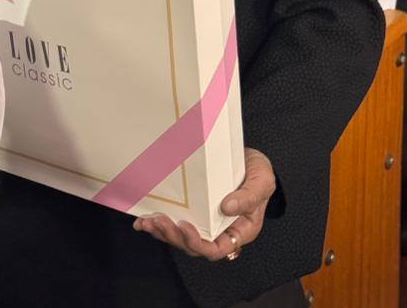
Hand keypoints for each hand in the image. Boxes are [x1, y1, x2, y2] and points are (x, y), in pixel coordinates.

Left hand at [132, 147, 275, 259]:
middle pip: (194, 245)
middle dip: (174, 236)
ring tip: (148, 221)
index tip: (185, 227)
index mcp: (239, 231)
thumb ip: (248, 197)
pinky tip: (144, 219)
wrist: (251, 158)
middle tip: (159, 220)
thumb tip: (226, 207)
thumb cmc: (260, 173)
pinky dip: (159, 222)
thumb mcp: (261, 182)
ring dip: (163, 232)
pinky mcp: (195, 210)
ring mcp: (206, 221)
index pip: (217, 249)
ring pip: (182, 237)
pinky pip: (176, 222)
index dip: (198, 243)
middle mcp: (221, 231)